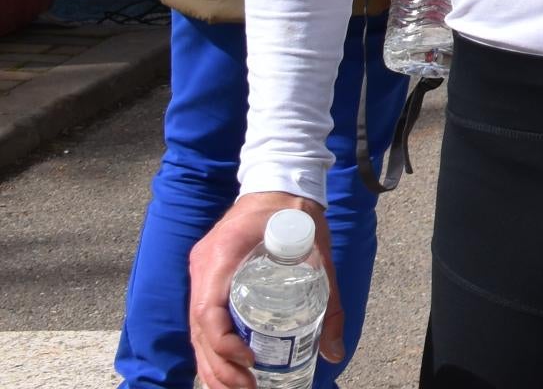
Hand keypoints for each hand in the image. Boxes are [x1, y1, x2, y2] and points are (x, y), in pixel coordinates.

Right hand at [188, 192, 341, 388]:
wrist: (278, 184)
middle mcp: (203, 269)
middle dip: (219, 366)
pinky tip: (227, 371)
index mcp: (222, 257)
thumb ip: (329, 301)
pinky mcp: (207, 280)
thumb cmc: (297, 215)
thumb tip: (335, 352)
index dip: (222, 343)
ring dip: (213, 366)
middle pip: (199, 330)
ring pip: (196, 331)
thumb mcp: (319, 255)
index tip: (249, 359)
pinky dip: (212, 350)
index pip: (208, 310)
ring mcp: (201, 275)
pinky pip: (203, 321)